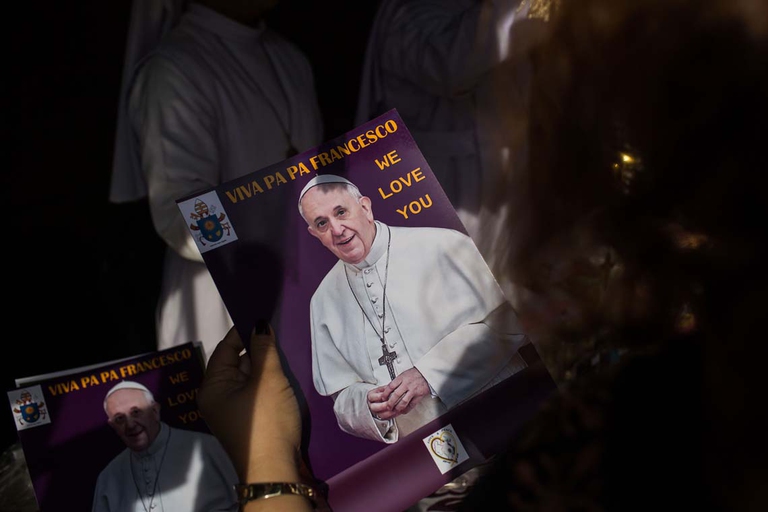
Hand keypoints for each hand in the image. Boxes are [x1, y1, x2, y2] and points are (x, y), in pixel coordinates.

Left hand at [198, 325, 301, 483]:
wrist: (275, 469)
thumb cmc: (266, 421)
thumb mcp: (267, 380)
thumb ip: (263, 349)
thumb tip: (258, 324)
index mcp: (212, 387)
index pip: (225, 348)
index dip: (243, 331)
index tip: (263, 315)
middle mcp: (217, 398)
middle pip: (236, 363)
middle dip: (256, 350)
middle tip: (279, 333)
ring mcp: (233, 411)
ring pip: (248, 378)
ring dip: (264, 367)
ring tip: (284, 352)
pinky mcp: (249, 421)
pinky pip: (256, 393)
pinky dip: (267, 384)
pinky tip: (283, 377)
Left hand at [367, 368, 430, 420]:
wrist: (426, 374)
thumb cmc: (415, 374)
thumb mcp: (403, 375)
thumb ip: (396, 382)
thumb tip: (386, 389)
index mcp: (402, 378)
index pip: (390, 386)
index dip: (385, 393)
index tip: (383, 398)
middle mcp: (407, 384)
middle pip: (396, 395)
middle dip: (390, 403)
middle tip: (387, 406)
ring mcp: (413, 390)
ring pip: (403, 401)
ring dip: (397, 408)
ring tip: (394, 410)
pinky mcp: (419, 396)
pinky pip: (412, 405)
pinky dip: (406, 409)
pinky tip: (403, 411)